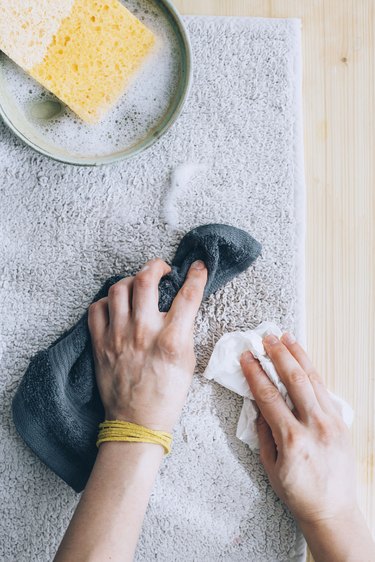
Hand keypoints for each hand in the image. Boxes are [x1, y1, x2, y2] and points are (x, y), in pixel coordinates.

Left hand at [88, 258, 206, 432]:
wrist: (137, 422)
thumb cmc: (166, 395)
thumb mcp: (188, 361)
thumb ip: (184, 329)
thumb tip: (183, 304)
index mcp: (171, 340)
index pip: (188, 295)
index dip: (196, 275)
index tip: (198, 267)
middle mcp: (143, 333)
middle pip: (146, 280)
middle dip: (156, 265)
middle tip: (161, 269)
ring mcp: (118, 337)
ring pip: (118, 288)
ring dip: (131, 280)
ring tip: (138, 285)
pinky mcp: (100, 344)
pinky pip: (96, 309)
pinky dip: (107, 301)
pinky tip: (117, 306)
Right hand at [240, 333, 357, 526]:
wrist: (333, 511)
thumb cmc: (298, 493)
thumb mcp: (270, 466)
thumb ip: (263, 432)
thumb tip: (258, 405)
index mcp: (292, 439)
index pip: (268, 396)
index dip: (255, 373)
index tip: (246, 357)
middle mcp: (315, 426)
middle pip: (294, 380)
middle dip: (279, 355)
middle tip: (267, 338)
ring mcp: (332, 422)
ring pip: (313, 380)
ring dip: (299, 356)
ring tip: (286, 338)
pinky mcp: (341, 423)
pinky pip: (325, 390)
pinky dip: (313, 372)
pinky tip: (304, 361)